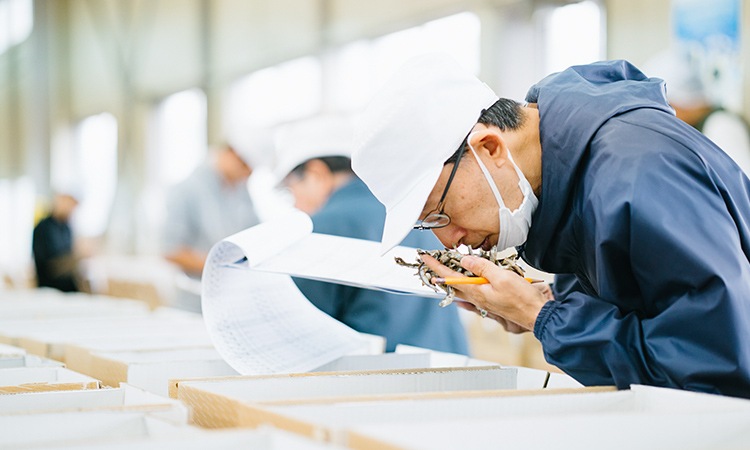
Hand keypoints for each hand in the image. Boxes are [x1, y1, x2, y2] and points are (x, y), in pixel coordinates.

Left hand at [422, 254, 548, 331]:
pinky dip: (464, 289)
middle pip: (453, 284)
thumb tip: (465, 260)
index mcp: (477, 292)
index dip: (437, 267)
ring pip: (462, 289)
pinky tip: (462, 291)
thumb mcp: (502, 277)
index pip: (450, 277)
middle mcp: (477, 298)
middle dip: (440, 273)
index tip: (426, 258)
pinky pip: (473, 295)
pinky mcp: (492, 302)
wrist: (537, 315)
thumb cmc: (523, 299)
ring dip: (451, 280)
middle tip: (430, 264)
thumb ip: (483, 268)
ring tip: (442, 272)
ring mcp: (484, 301)